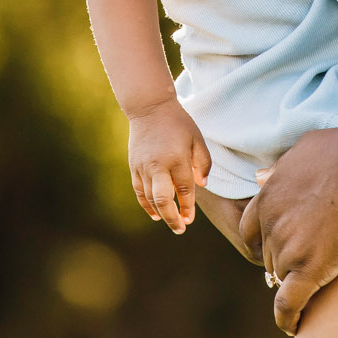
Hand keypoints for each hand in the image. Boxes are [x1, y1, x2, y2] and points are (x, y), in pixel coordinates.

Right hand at [127, 98, 210, 233]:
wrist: (149, 108)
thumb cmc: (178, 123)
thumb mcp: (197, 138)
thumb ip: (203, 162)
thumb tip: (202, 185)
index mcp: (177, 158)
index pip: (185, 189)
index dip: (188, 207)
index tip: (191, 219)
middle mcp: (158, 165)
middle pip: (163, 199)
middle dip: (172, 218)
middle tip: (180, 229)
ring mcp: (144, 167)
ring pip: (150, 198)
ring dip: (160, 213)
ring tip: (171, 223)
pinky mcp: (134, 166)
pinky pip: (139, 191)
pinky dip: (146, 204)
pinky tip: (154, 214)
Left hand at [239, 123, 337, 335]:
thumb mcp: (302, 150)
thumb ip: (280, 169)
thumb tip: (262, 176)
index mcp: (267, 196)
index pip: (250, 230)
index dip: (264, 241)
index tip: (278, 248)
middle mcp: (270, 224)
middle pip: (269, 254)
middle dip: (284, 260)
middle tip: (305, 266)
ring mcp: (287, 248)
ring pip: (281, 277)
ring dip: (294, 283)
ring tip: (309, 294)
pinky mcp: (308, 269)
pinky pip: (288, 303)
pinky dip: (288, 319)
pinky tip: (293, 328)